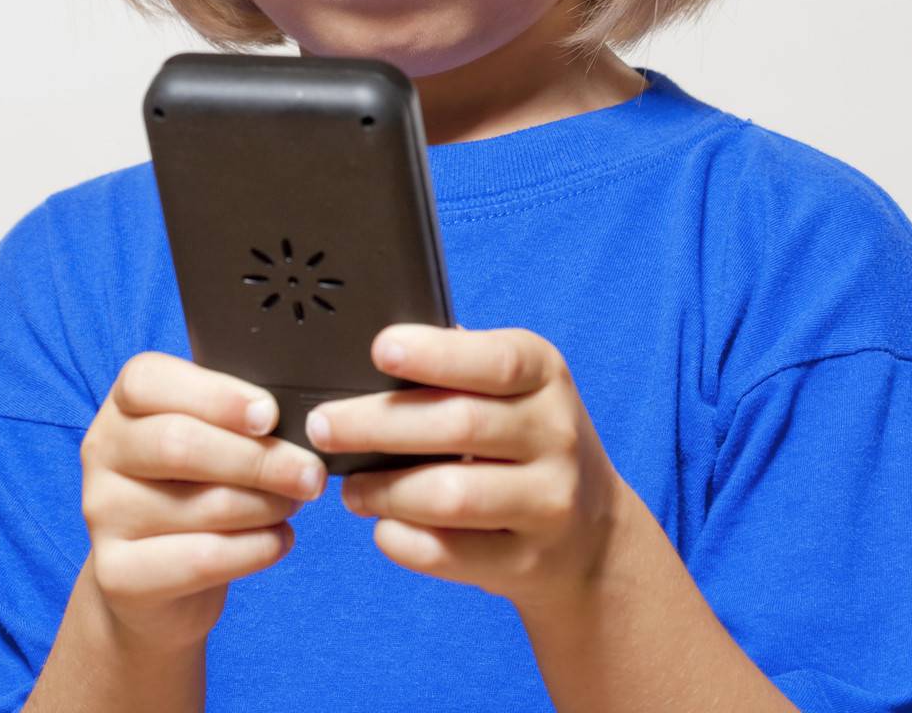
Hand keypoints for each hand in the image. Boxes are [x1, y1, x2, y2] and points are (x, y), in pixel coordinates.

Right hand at [80, 352, 327, 655]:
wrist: (156, 581)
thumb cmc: (197, 485)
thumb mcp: (210, 437)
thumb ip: (237, 417)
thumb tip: (302, 417)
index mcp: (124, 403)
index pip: (151, 380)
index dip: (216, 395)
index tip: (270, 415)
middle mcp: (102, 451)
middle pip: (179, 443)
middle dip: (258, 458)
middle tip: (310, 473)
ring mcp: (103, 514)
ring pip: (201, 504)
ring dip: (265, 505)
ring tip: (294, 503)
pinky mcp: (117, 574)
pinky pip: (201, 559)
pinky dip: (255, 549)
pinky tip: (279, 540)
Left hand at [306, 324, 627, 614]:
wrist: (589, 536)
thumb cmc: (523, 439)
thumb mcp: (512, 389)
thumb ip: (458, 366)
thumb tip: (378, 351)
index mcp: (545, 374)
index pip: (493, 360)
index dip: (434, 354)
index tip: (377, 349)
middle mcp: (556, 433)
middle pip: (459, 425)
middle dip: (378, 424)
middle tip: (321, 426)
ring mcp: (549, 502)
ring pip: (452, 495)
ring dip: (386, 490)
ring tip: (348, 487)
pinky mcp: (529, 562)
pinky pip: (453, 555)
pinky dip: (406, 541)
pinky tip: (382, 526)